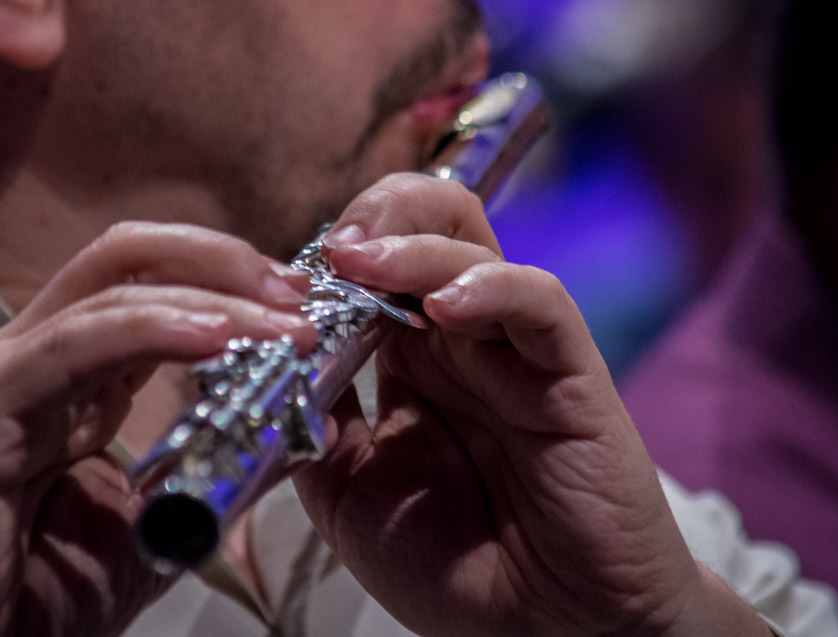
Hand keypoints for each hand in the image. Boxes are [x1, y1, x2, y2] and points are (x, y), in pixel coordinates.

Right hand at [0, 222, 315, 636]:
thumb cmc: (20, 595)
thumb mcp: (154, 529)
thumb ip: (219, 477)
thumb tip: (304, 432)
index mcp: (75, 378)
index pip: (152, 284)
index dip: (232, 279)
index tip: (305, 310)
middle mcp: (37, 358)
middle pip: (131, 258)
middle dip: (227, 262)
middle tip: (302, 299)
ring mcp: (4, 377)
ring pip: (114, 290)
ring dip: (213, 295)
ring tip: (286, 324)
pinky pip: (74, 347)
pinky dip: (152, 330)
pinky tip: (216, 337)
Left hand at [292, 174, 770, 636]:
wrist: (546, 634)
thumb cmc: (457, 569)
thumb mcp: (349, 498)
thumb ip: (311, 428)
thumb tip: (268, 363)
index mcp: (409, 363)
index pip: (370, 268)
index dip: (324, 260)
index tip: (275, 284)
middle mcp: (461, 342)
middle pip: (424, 227)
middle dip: (372, 217)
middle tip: (328, 249)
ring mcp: (515, 352)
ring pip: (474, 248)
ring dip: (412, 243)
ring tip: (359, 261)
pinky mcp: (570, 375)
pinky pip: (539, 304)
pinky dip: (491, 289)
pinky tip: (444, 306)